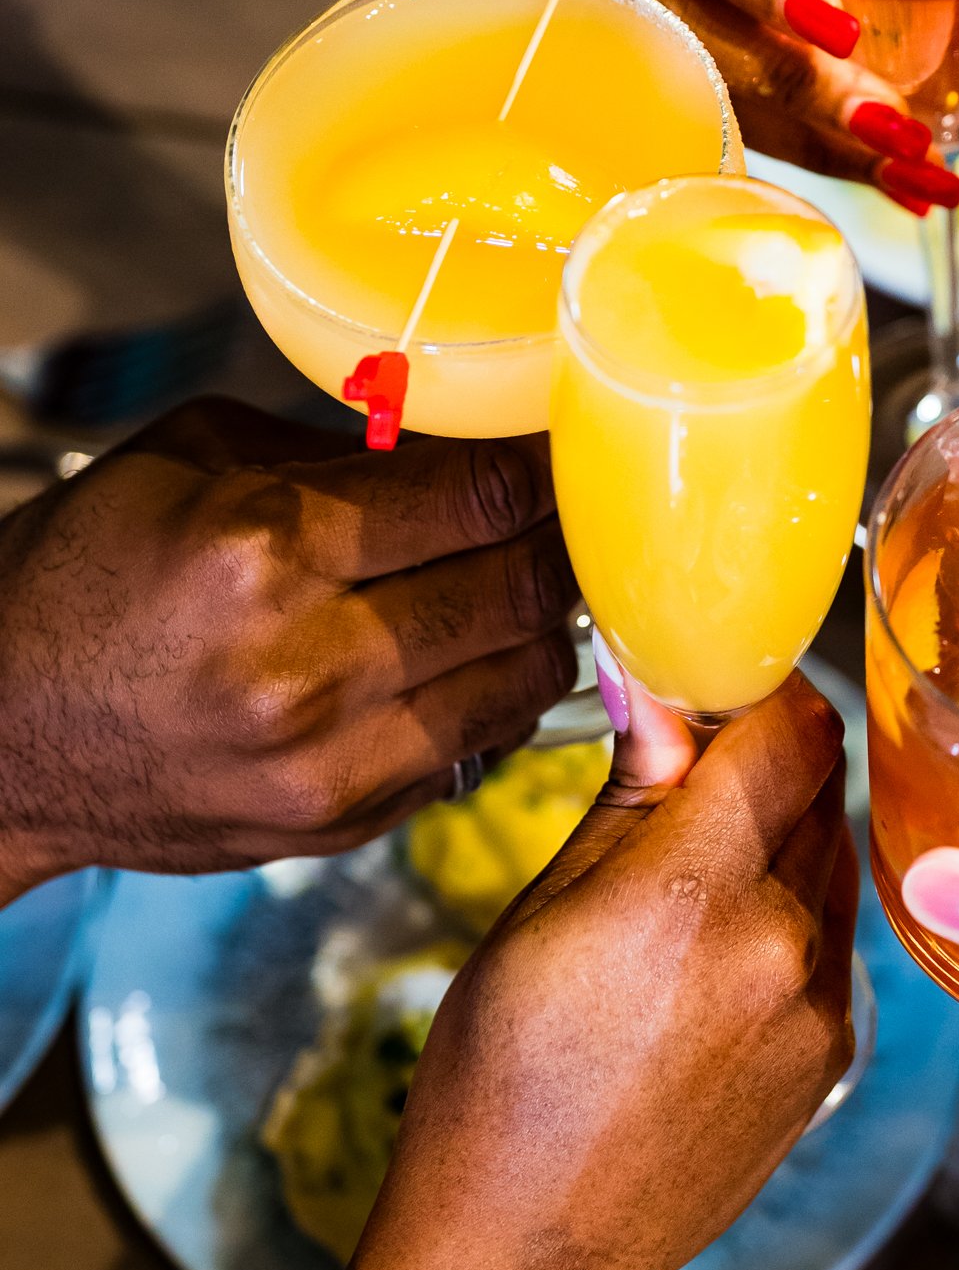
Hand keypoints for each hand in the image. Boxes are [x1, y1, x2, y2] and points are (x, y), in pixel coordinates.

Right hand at [0, 400, 575, 897]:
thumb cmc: (85, 576)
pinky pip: (478, 753)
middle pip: (524, 590)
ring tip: (519, 585)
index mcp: (267, 548)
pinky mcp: (339, 826)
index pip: (483, 496)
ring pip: (526, 682)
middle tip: (562, 514)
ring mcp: (329, 763)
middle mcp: (309, 666)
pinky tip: (466, 660)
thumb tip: (471, 443)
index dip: (542, 464)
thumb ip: (343, 452)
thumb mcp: (194, 459)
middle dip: (558, 542)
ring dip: (542, 627)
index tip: (558, 448)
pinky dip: (493, 699)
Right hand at [341, 671, 855, 1269]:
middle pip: (819, 784)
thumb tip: (657, 683)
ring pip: (832, 856)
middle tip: (694, 758)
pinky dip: (789, 912)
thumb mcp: (535, 915)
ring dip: (781, 831)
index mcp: (695, 897)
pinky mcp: (834, 1055)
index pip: (789, 729)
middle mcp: (782, 946)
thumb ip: (629, 795)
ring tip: (694, 862)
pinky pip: (832, 938)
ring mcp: (821, 1009)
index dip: (755, 688)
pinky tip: (713, 947)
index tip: (711, 683)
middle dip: (764, 754)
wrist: (522, 1264)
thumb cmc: (494, 1084)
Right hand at [424, 0, 944, 194]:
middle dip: (797, 90)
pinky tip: (836, 161)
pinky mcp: (525, 47)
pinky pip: (653, 97)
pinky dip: (755, 127)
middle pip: (664, 25)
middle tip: (905, 140)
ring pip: (665, 84)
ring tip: (903, 172)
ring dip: (794, 136)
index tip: (842, 33)